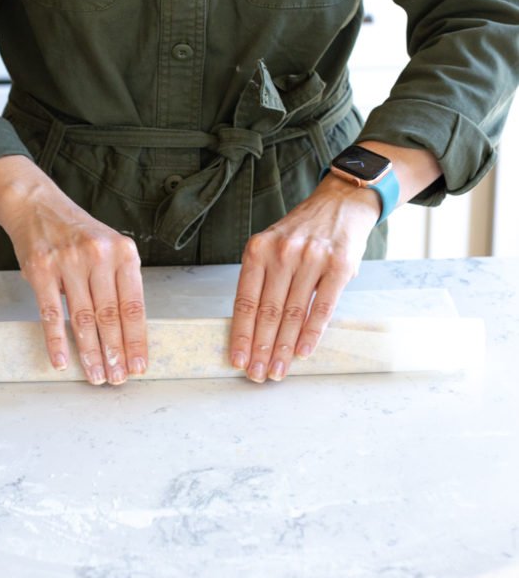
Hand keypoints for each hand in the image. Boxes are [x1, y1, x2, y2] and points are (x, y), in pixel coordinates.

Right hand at [0, 156, 146, 385]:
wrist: (38, 206)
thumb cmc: (79, 234)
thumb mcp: (110, 248)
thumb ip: (121, 282)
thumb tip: (130, 332)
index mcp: (123, 253)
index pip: (134, 305)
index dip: (137, 340)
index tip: (138, 366)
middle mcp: (99, 256)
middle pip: (110, 316)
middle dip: (115, 353)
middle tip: (117, 378)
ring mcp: (69, 262)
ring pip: (83, 318)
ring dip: (90, 352)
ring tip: (96, 375)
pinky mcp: (41, 270)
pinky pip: (51, 313)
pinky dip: (57, 341)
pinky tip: (63, 361)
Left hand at [229, 176, 380, 381]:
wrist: (341, 202)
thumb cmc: (302, 231)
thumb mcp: (273, 245)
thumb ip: (262, 278)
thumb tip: (251, 326)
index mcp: (259, 250)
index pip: (245, 300)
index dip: (241, 334)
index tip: (237, 359)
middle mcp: (282, 253)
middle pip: (267, 311)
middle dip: (260, 347)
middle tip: (257, 374)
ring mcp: (311, 258)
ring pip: (293, 313)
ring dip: (283, 347)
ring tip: (277, 370)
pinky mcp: (339, 266)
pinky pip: (322, 306)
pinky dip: (311, 333)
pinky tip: (302, 352)